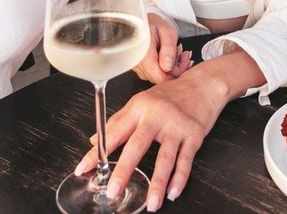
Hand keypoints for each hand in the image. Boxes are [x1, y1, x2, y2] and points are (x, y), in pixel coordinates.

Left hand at [77, 70, 226, 211]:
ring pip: (165, 158)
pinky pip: (186, 160)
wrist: (203, 84)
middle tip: (113, 191)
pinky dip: (179, 179)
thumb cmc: (171, 94)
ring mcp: (176, 126)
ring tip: (151, 204)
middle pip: (137, 146)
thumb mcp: (141, 101)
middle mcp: (156, 115)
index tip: (83, 168)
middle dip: (124, 171)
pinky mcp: (194, 134)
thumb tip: (95, 140)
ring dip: (157, 184)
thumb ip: (118, 121)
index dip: (97, 152)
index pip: (114, 132)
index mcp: (139, 107)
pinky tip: (173, 193)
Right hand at [133, 13, 192, 83]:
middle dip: (176, 69)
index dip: (175, 73)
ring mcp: (138, 68)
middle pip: (161, 79)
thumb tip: (168, 68)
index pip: (160, 77)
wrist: (142, 20)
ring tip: (177, 52)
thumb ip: (168, 50)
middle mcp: (138, 64)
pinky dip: (165, 67)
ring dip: (172, 67)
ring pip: (159, 77)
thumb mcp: (166, 32)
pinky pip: (155, 73)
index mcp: (143, 55)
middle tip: (185, 55)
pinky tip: (170, 56)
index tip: (185, 62)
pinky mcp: (140, 69)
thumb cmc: (154, 24)